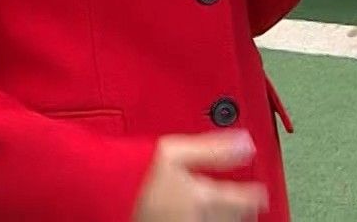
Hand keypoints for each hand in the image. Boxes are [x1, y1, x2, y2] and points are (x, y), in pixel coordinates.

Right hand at [132, 131, 266, 221]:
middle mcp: (192, 219)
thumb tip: (246, 143)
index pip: (242, 201)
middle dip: (239, 210)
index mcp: (199, 197)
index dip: (254, 195)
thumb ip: (213, 149)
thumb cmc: (128, 171)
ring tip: (224, 212)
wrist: (96, 191)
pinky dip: (203, 220)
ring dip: (223, 219)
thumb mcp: (173, 150)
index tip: (260, 194)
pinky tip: (192, 214)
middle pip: (230, 220)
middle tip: (245, 204)